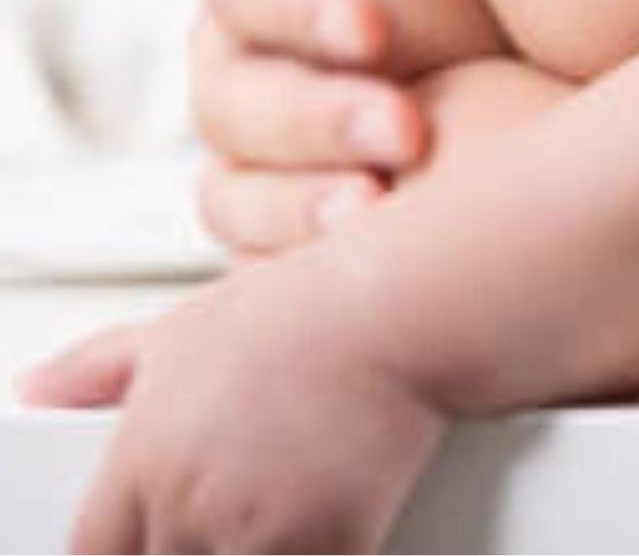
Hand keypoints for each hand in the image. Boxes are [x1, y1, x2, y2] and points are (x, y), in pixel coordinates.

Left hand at [17, 256, 447, 552]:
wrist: (397, 309)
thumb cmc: (305, 311)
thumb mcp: (184, 325)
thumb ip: (100, 368)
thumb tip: (38, 387)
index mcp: (144, 460)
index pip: (96, 554)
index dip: (124, 551)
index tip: (154, 540)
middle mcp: (189, 505)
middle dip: (192, 548)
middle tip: (233, 513)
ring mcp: (256, 534)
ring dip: (253, 551)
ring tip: (278, 511)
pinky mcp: (326, 548)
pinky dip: (312, 553)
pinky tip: (324, 525)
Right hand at [154, 0, 430, 253]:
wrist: (572, 28)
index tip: (375, 25)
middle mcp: (256, 40)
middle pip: (230, 83)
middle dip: (311, 109)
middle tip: (405, 126)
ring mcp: (279, 133)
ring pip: (237, 175)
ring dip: (297, 195)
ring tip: (378, 203)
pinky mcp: (313, 207)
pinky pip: (261, 249)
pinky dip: (294, 254)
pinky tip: (362, 247)